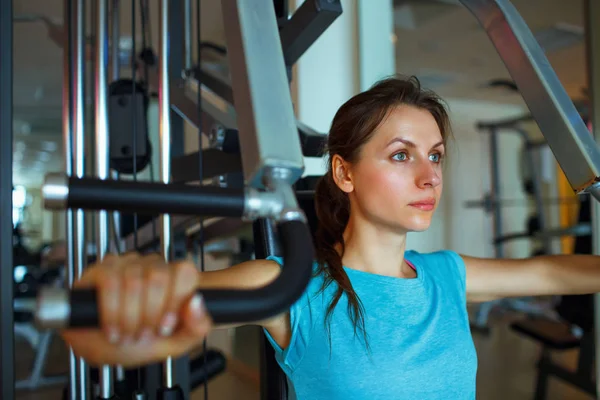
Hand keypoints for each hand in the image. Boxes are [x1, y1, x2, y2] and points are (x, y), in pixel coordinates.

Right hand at [60, 252, 211, 367]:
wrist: (100, 350)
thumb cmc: (136, 342)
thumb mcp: (173, 343)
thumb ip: (196, 327)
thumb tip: (196, 301)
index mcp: (174, 279)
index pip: (185, 272)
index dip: (175, 302)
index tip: (165, 326)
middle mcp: (152, 266)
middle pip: (159, 277)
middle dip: (149, 315)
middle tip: (142, 333)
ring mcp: (126, 265)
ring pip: (134, 281)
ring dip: (129, 318)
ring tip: (125, 333)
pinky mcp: (100, 270)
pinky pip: (110, 283)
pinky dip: (111, 311)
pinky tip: (111, 327)